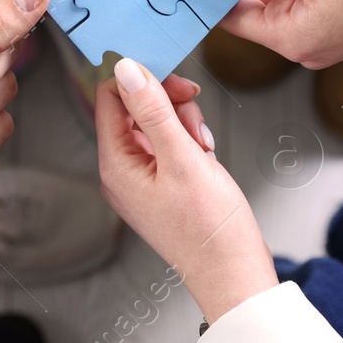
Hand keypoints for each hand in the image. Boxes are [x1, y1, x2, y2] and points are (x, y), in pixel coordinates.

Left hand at [97, 59, 277, 322]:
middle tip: (195, 110)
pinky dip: (188, 142)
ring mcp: (140, 178)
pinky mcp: (160, 184)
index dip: (140, 78)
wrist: (233, 274)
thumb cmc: (210, 228)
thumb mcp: (184, 159)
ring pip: (155, 123)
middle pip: (133, 107)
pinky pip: (168, 145)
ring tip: (203, 146)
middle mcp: (120, 170)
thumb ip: (154, 110)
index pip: (109, 97)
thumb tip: (125, 68)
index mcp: (115, 164)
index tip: (174, 76)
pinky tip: (205, 156)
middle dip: (168, 102)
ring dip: (182, 123)